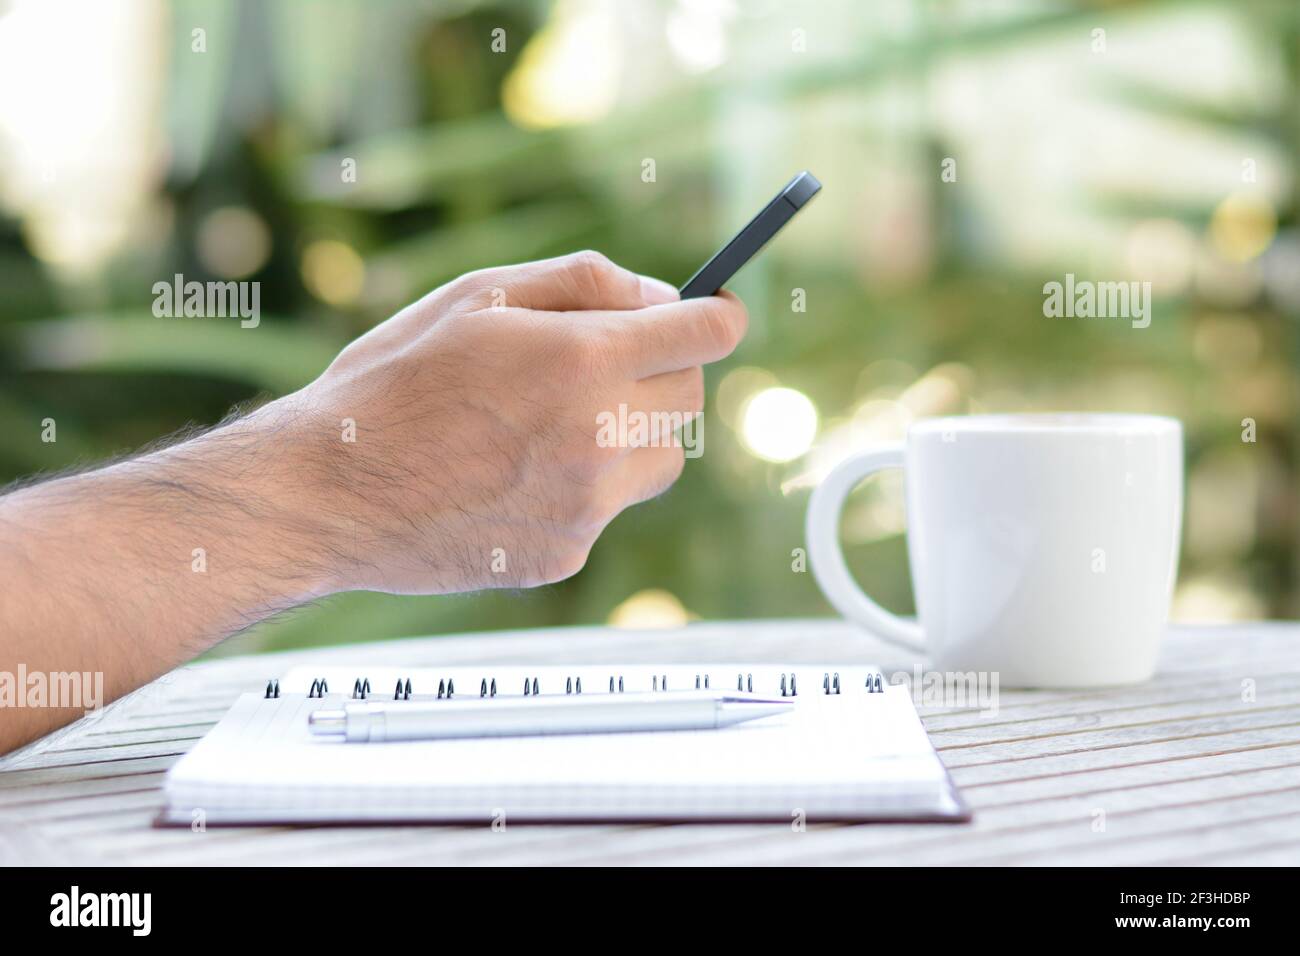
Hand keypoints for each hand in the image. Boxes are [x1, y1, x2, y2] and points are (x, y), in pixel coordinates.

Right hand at [283, 251, 747, 593]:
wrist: (329, 492)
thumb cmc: (394, 380)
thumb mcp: (479, 295)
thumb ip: (586, 283)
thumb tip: (662, 294)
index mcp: (585, 361)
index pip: (706, 335)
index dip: (719, 315)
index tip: (717, 311)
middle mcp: (601, 437)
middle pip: (690, 397)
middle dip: (665, 369)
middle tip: (607, 360)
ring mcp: (587, 505)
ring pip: (662, 459)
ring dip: (634, 430)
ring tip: (553, 419)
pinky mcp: (567, 553)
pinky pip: (609, 508)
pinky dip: (586, 484)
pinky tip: (517, 472)